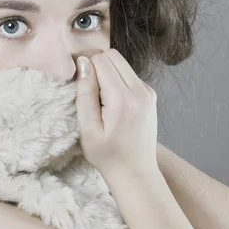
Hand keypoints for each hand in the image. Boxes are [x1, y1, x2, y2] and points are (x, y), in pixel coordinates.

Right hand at [74, 48, 158, 177]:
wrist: (135, 172)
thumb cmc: (107, 155)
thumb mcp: (88, 129)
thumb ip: (85, 93)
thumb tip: (84, 63)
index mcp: (123, 99)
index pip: (101, 60)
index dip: (86, 66)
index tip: (78, 81)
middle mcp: (140, 91)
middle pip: (113, 56)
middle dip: (96, 64)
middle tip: (87, 86)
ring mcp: (148, 92)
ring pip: (122, 63)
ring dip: (107, 71)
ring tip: (99, 96)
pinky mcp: (150, 95)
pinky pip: (129, 74)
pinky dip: (117, 79)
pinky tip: (112, 101)